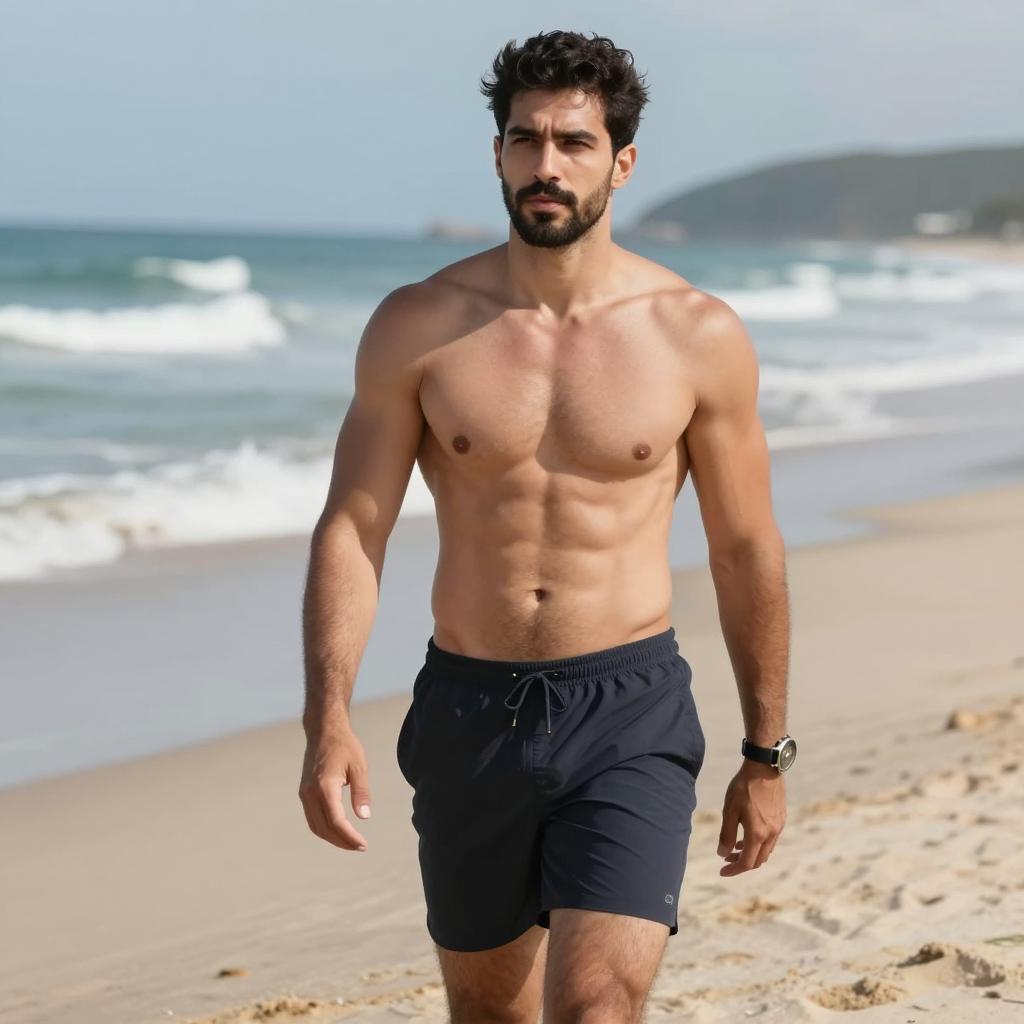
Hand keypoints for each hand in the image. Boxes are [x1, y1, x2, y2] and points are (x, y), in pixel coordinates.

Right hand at [298, 722, 371, 851]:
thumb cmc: (345, 746)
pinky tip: (338, 830)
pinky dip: (324, 829)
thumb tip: (364, 817)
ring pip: (316, 826)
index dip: (349, 836)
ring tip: (351, 842)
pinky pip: (312, 818)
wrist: (323, 730)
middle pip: (324, 828)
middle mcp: (310, 793)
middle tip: (360, 846)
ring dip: (332, 838)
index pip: (336, 821)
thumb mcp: (359, 766)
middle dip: (342, 841)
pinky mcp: (304, 792)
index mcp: (325, 786)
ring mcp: (304, 793)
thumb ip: (362, 792)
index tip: (363, 845)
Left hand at [717, 760, 785, 874]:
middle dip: (741, 863)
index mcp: (758, 834)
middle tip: (726, 859)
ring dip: (750, 852)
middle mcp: (771, 834)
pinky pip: (771, 839)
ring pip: (766, 850)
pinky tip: (747, 832)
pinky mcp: (781, 818)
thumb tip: (722, 854)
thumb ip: (726, 834)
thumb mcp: (729, 810)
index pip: (746, 862)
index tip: (722, 872)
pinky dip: (759, 843)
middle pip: (758, 860)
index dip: (733, 870)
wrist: (764, 767)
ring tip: (734, 845)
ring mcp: (778, 826)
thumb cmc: (744, 787)